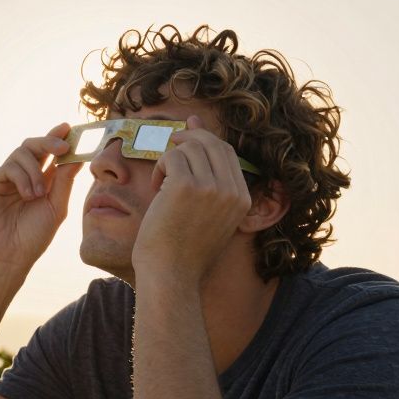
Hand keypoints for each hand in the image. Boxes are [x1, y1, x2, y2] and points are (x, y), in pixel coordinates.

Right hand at [0, 123, 82, 269]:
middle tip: (63, 146)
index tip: (70, 128)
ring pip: (22, 152)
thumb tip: (78, 155)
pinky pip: (10, 166)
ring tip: (38, 194)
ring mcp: (6, 178)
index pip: (51, 154)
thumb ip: (65, 180)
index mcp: (42, 181)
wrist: (8, 255)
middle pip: (35, 146)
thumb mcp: (56, 207)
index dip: (59, 138)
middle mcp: (24, 176)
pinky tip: (26, 195)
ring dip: (35, 171)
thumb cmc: (33, 237)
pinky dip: (22, 178)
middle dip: (50, 141)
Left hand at [132, 116, 251, 284]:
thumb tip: (194, 122)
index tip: (187, 134)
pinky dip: (161, 167)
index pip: (227, 153)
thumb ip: (208, 176)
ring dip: (171, 159)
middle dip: (189, 138)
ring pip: (190, 148)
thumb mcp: (206, 214)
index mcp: (242, 200)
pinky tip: (156, 188)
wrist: (170, 276)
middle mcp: (231, 191)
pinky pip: (172, 157)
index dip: (206, 139)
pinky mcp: (186, 186)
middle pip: (213, 144)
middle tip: (170, 144)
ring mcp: (211, 188)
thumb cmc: (181, 250)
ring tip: (161, 183)